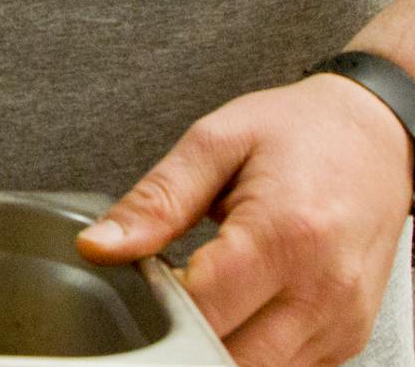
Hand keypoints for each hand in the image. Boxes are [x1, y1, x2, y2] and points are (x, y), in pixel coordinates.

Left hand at [76, 73, 414, 365]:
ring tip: (209, 287)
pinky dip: (251, 346)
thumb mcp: (214, 143)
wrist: (376, 136)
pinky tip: (241, 303)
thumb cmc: (301, 132)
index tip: (146, 270)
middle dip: (183, 330)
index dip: (157, 298)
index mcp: (285, 234)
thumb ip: (155, 201)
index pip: (202, 308)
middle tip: (172, 283)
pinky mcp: (347, 338)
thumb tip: (100, 245)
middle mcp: (323, 288)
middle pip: (228, 355)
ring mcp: (341, 321)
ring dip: (217, 341)